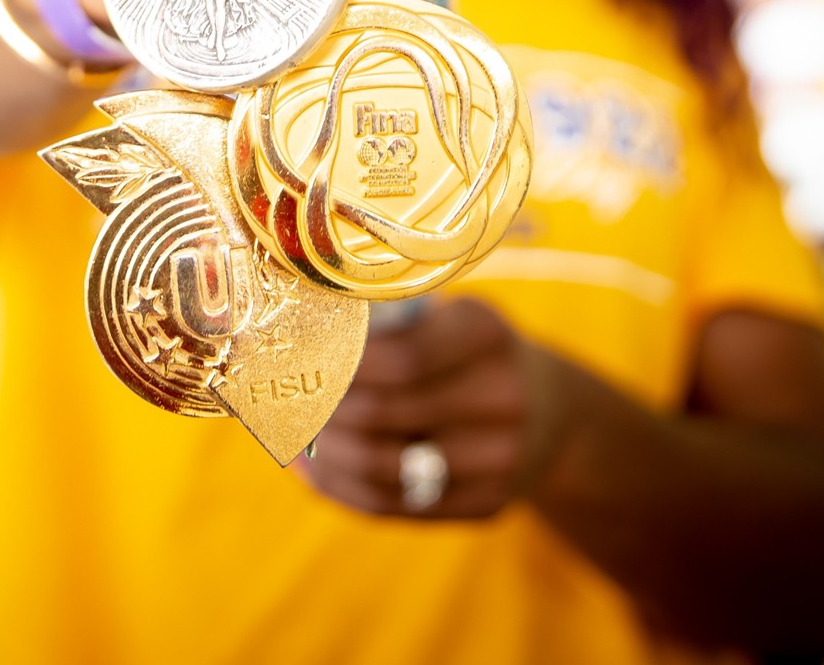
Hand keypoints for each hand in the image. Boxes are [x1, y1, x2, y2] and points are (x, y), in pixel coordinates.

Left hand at [298, 298, 568, 519]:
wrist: (553, 410)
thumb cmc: (467, 352)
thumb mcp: (445, 316)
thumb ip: (380, 323)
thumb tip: (270, 337)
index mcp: (486, 334)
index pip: (400, 358)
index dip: (338, 366)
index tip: (297, 362)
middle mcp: (503, 397)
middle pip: (383, 414)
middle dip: (320, 411)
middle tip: (281, 401)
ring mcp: (500, 458)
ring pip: (384, 469)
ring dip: (324, 456)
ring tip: (292, 438)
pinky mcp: (488, 504)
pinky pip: (396, 507)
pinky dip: (342, 489)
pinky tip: (314, 470)